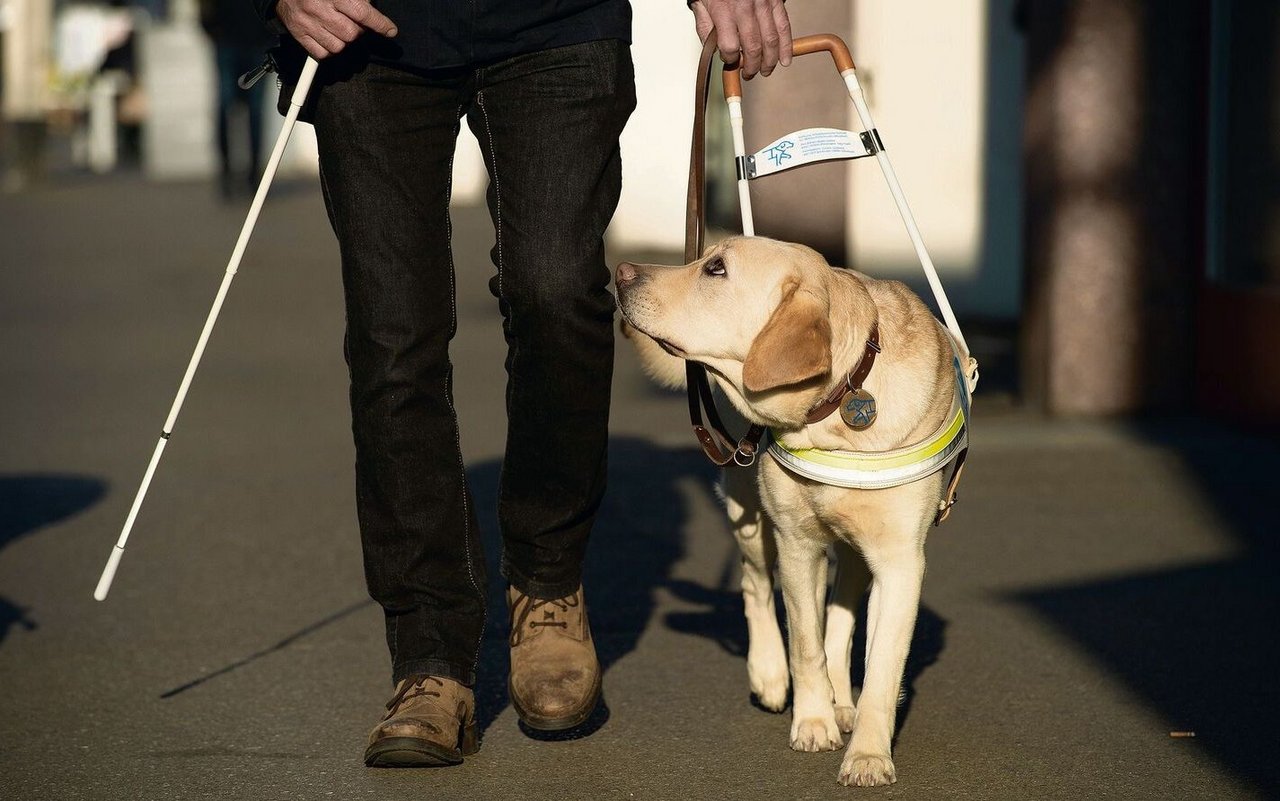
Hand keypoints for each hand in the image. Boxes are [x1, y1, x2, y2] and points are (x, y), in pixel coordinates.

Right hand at [275, 0, 397, 58]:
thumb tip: (371, 7)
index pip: (362, 12)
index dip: (379, 23)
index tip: (390, 30)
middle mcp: (319, 9)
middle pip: (352, 34)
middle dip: (357, 31)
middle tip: (352, 22)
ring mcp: (307, 24)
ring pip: (339, 47)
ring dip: (344, 40)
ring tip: (338, 28)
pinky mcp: (299, 35)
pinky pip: (323, 54)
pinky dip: (329, 49)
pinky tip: (328, 36)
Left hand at [691, 0, 791, 78]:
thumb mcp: (702, 4)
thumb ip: (705, 27)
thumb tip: (713, 50)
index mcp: (723, 9)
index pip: (729, 46)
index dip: (730, 59)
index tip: (730, 62)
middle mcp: (744, 7)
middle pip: (752, 48)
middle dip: (751, 66)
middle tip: (748, 73)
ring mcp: (762, 4)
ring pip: (770, 41)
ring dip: (769, 61)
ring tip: (766, 70)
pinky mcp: (775, 1)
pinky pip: (783, 26)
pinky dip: (786, 46)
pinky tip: (785, 59)